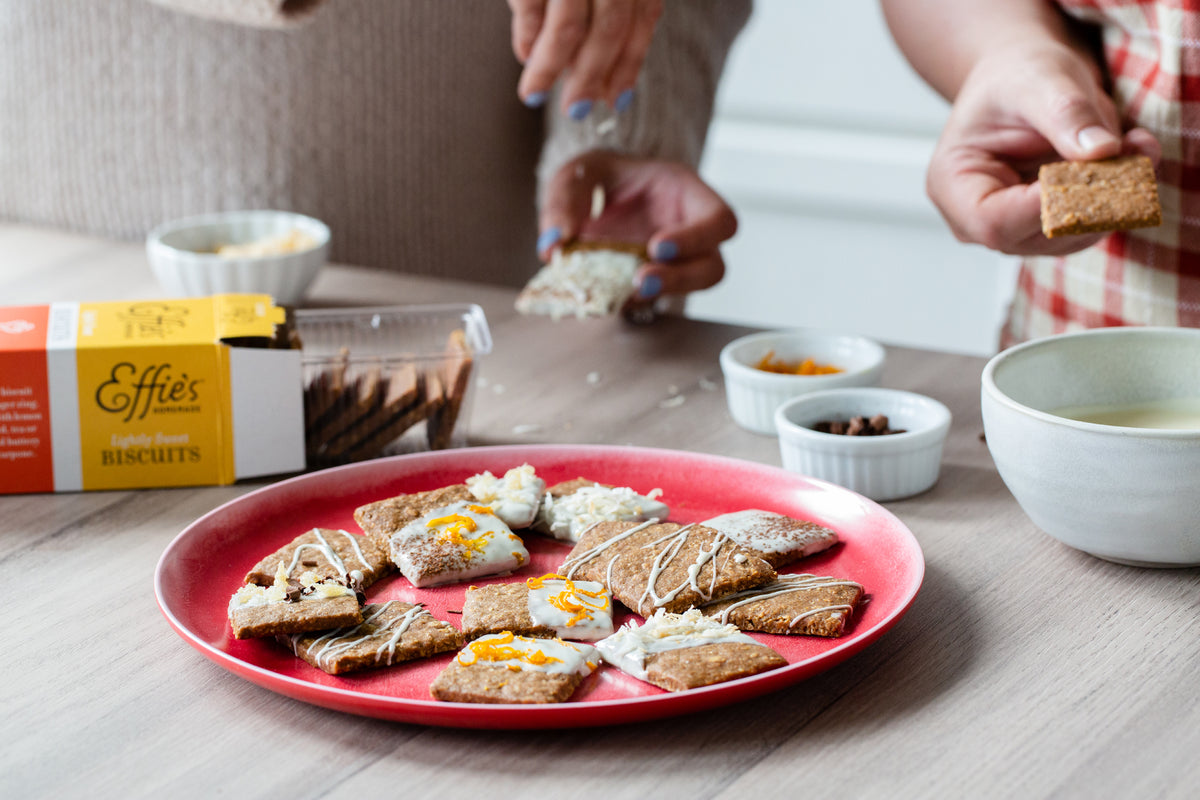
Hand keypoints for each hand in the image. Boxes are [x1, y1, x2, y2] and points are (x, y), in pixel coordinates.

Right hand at [507, 0, 662, 117]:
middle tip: (575, 110)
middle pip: (610, 28)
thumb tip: (599, 88)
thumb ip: (603, 22)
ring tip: (534, 96)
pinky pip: (530, 8)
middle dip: (591, 76)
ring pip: (568, 28)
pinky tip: (524, 56)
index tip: (617, 102)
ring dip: (550, 68)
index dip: (630, 65)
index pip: (644, 18)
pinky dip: (527, 39)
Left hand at [538, 151, 737, 314]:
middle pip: (712, 266)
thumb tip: (553, 244)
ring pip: (688, 290)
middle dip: (681, 277)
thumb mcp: (579, 172)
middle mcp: (690, 233)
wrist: (592, 195)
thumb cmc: (599, 176)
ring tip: (626, 293)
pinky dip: (628, 303)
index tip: (658, 245)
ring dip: (660, 295)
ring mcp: (675, 263)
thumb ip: (565, 200)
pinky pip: (651, 301)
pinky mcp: (652, 285)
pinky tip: (603, 300)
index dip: (699, 237)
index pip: (720, 220)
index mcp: (685, 194)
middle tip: (641, 278)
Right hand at [927, 41, 1160, 255]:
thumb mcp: (1038, 78)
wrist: (1021, 76)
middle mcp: (977, 217)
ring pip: (1072, 236)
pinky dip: (1122, 195)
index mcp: (953, 184)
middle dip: (1094, 199)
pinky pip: (1091, 224)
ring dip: (1116, 198)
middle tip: (1134, 152)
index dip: (1047, 205)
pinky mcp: (1049, 224)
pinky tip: (1134, 155)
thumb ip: (1066, 113)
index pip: (994, 221)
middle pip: (1037, 236)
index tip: (1094, 169)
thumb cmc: (1014, 74)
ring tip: (1137, 146)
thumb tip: (1103, 150)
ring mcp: (1014, 226)